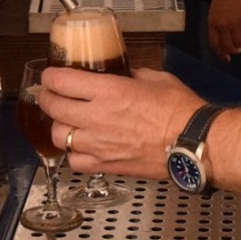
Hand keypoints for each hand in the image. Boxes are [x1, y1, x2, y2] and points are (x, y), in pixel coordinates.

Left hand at [37, 64, 199, 178]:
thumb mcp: (155, 78)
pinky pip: (75, 161)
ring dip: (60, 126)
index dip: (50, 77)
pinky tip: (82, 147)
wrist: (194, 142)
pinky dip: (74, 154)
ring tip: (67, 122)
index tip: (50, 76)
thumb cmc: (181, 111)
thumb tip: (124, 75)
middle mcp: (97, 117)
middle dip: (46, 98)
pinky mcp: (106, 165)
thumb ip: (131, 75)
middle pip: (52, 107)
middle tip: (50, 95)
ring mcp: (99, 144)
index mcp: (109, 91)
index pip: (61, 81)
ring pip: (59, 136)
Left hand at [209, 0, 240, 60]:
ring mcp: (236, 21)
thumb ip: (218, 24)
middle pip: (228, 46)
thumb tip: (225, 38)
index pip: (215, 44)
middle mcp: (223, 24)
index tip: (227, 59)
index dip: (221, 54)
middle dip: (235, 50)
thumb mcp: (216, 10)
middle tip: (240, 47)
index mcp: (213, 22)